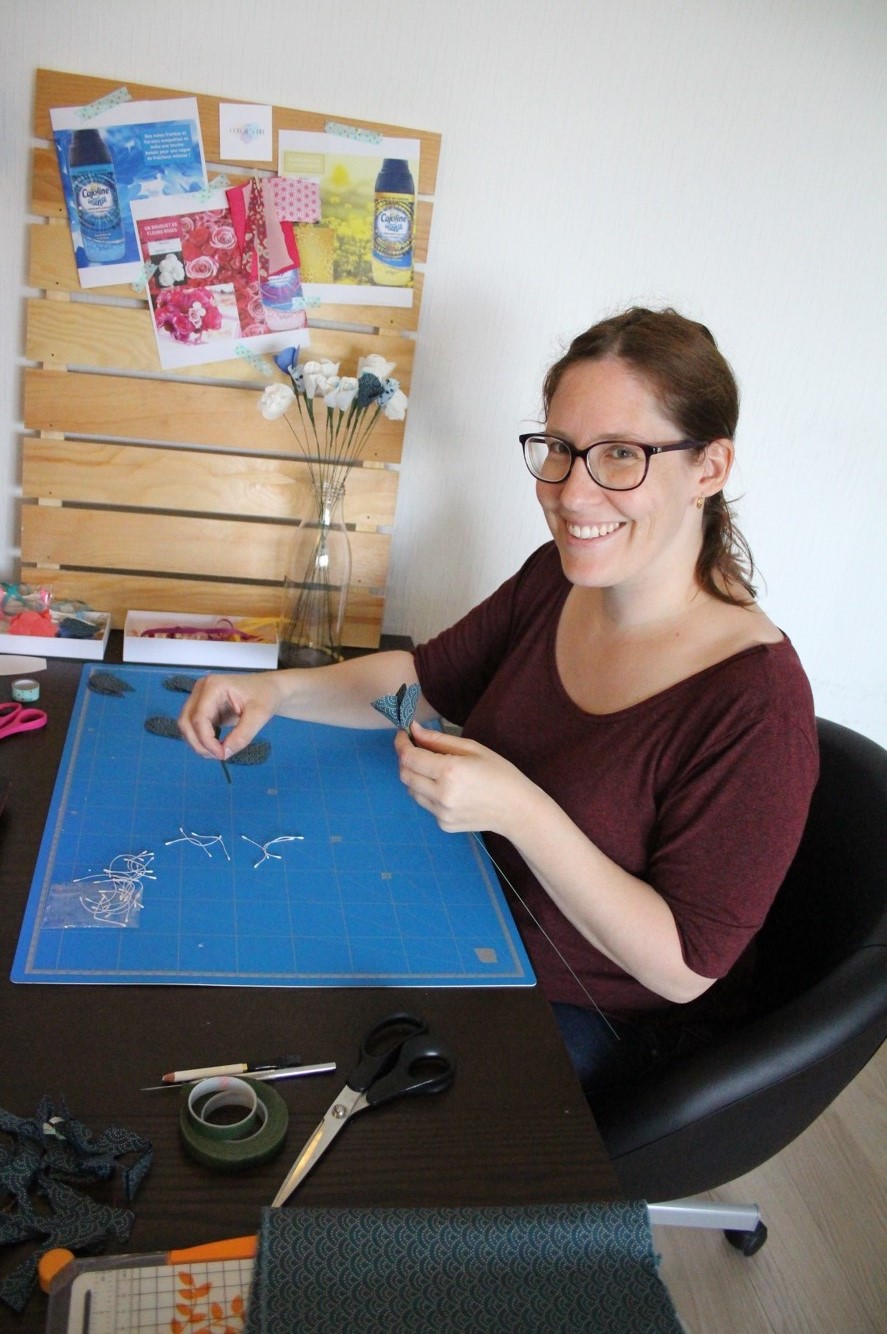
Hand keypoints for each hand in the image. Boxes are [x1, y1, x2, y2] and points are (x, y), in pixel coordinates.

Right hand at [177, 671, 284, 758]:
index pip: (199, 717)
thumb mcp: (259, 715)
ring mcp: (199, 698)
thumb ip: (242, 735)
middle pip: (186, 722)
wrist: (269, 688)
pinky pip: (195, 727)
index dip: (206, 740)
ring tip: (220, 752)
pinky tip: (218, 744)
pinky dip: (203, 740)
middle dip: (198, 743)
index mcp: (213, 686)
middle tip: (219, 756)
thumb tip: (224, 753)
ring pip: (187, 726)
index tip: (222, 755)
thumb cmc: (266, 695)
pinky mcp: (203, 708)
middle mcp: (201, 690)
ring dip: (198, 743)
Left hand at [394, 722, 526, 835]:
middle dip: (405, 759)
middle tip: (415, 749)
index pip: (409, 757)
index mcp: (449, 772)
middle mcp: (441, 794)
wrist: (517, 809)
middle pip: (405, 775)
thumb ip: (438, 740)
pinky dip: (428, 793)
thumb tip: (414, 729)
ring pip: (412, 791)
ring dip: (415, 776)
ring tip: (434, 769)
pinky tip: (448, 789)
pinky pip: (426, 804)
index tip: (404, 735)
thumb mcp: (472, 748)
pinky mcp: (443, 824)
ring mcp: (441, 813)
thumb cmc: (499, 773)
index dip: (401, 743)